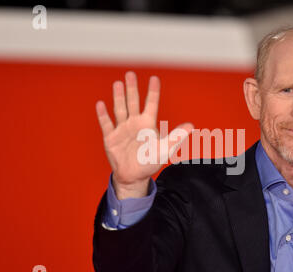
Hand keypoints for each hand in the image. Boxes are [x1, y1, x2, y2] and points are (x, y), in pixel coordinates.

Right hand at [96, 71, 193, 198]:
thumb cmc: (150, 162)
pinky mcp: (111, 138)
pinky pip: (106, 124)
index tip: (154, 78)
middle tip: (130, 74)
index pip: (151, 104)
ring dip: (119, 97)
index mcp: (147, 124)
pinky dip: (103, 115)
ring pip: (120, 109)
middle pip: (133, 102)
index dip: (153, 92)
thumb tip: (192, 126)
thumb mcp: (165, 149)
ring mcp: (122, 129)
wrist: (133, 176)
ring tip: (117, 84)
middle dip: (132, 88)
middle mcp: (134, 123)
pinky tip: (101, 104)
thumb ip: (177, 136)